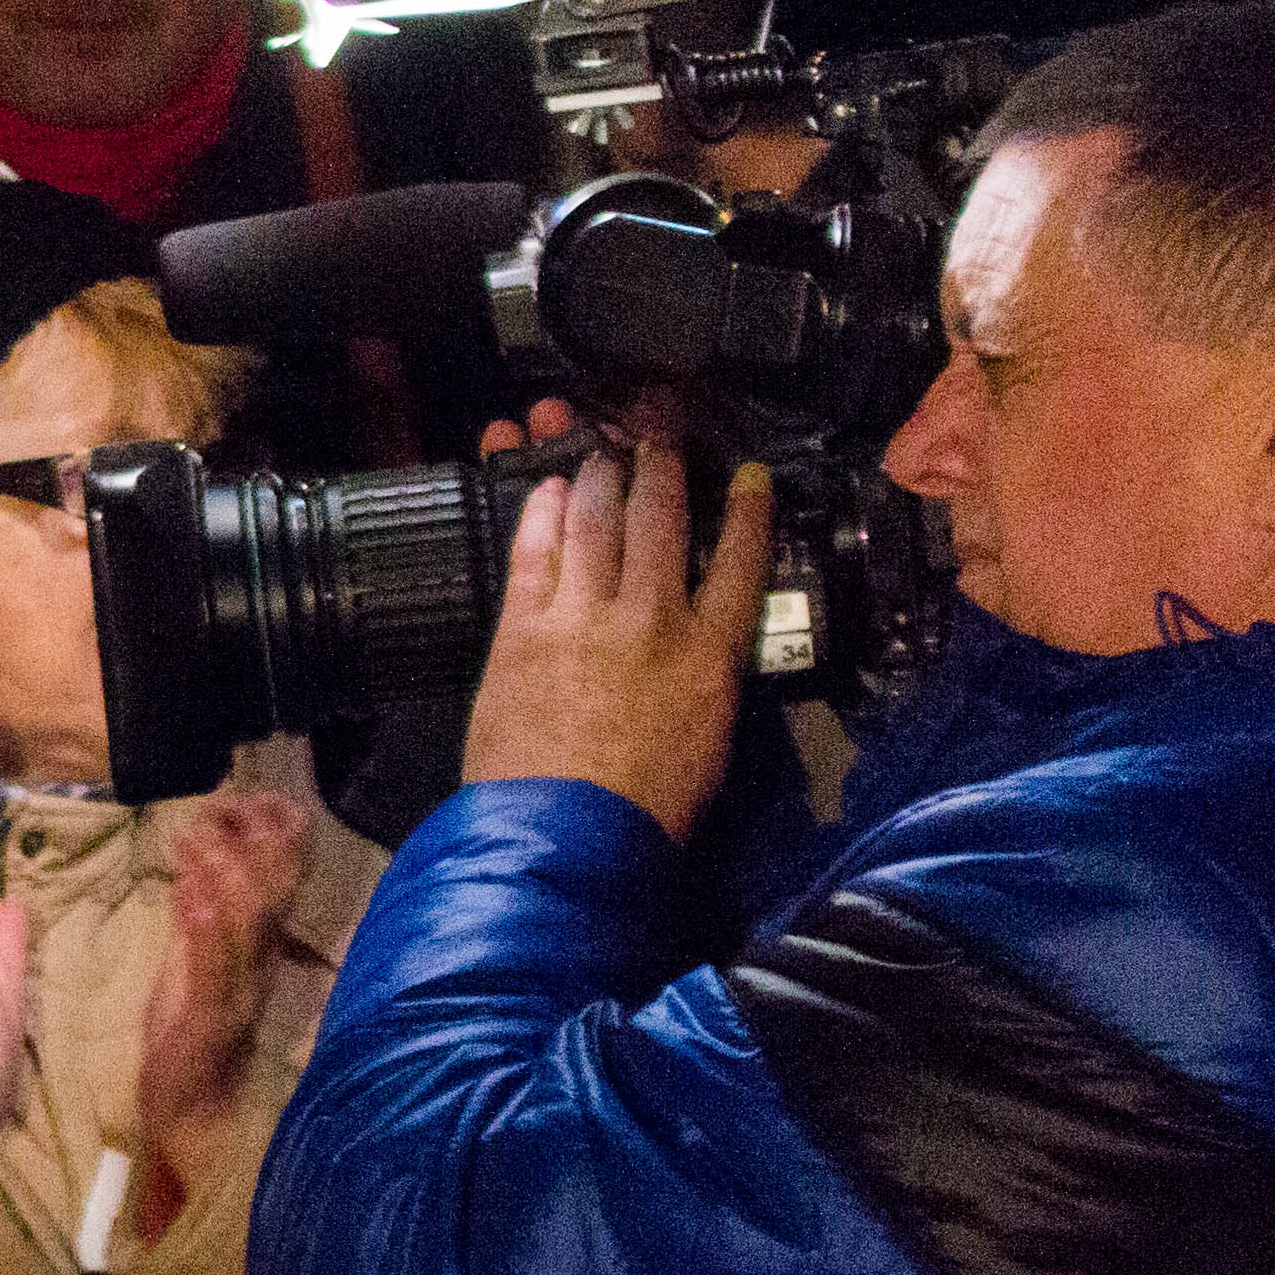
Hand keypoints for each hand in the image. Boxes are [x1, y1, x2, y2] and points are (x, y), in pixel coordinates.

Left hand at [132, 790, 307, 1239]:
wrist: (191, 1117)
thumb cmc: (190, 1040)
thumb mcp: (190, 967)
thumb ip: (196, 917)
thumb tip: (198, 861)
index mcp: (255, 953)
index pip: (275, 884)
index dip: (274, 838)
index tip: (261, 796)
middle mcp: (257, 968)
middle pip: (274, 896)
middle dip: (265, 844)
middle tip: (251, 798)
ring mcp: (238, 994)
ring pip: (248, 928)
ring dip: (228, 875)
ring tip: (205, 831)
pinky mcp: (210, 1023)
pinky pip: (214, 973)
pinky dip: (206, 932)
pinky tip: (195, 896)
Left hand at [460, 440, 774, 840]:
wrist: (569, 835)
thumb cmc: (650, 806)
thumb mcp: (712, 739)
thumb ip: (709, 679)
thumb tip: (703, 652)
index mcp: (713, 653)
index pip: (744, 563)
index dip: (749, 512)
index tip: (750, 476)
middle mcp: (653, 618)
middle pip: (661, 522)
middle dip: (661, 471)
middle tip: (657, 439)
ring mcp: (584, 617)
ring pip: (595, 524)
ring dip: (598, 479)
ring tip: (601, 451)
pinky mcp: (523, 629)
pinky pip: (533, 553)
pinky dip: (540, 514)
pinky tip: (544, 490)